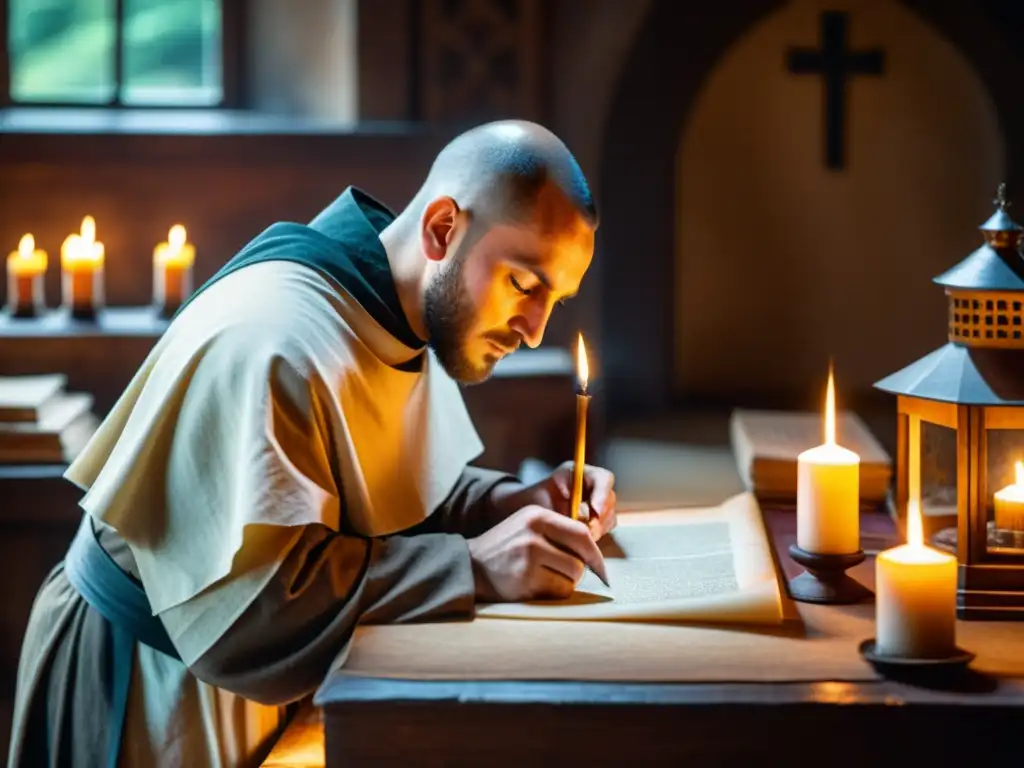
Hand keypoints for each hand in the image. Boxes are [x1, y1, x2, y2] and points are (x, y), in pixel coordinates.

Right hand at [467, 505, 609, 602]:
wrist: (470, 564)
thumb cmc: (507, 547)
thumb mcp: (528, 525)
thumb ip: (558, 530)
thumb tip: (594, 549)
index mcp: (537, 516)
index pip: (580, 533)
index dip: (595, 552)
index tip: (600, 566)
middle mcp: (533, 534)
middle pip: (579, 559)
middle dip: (578, 570)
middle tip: (565, 573)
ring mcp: (528, 558)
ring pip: (571, 576)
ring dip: (565, 582)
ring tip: (545, 577)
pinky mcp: (524, 580)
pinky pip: (558, 591)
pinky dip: (554, 593)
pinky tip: (537, 586)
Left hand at [499, 461, 616, 540]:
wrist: (521, 511)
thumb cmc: (530, 503)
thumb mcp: (544, 501)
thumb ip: (564, 512)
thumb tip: (585, 526)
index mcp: (578, 473)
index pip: (603, 478)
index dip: (602, 494)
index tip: (594, 511)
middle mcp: (590, 486)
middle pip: (610, 498)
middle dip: (601, 516)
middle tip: (588, 531)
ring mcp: (594, 502)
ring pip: (609, 514)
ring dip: (599, 527)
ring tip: (582, 537)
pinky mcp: (595, 518)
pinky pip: (605, 526)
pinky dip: (597, 534)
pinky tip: (582, 540)